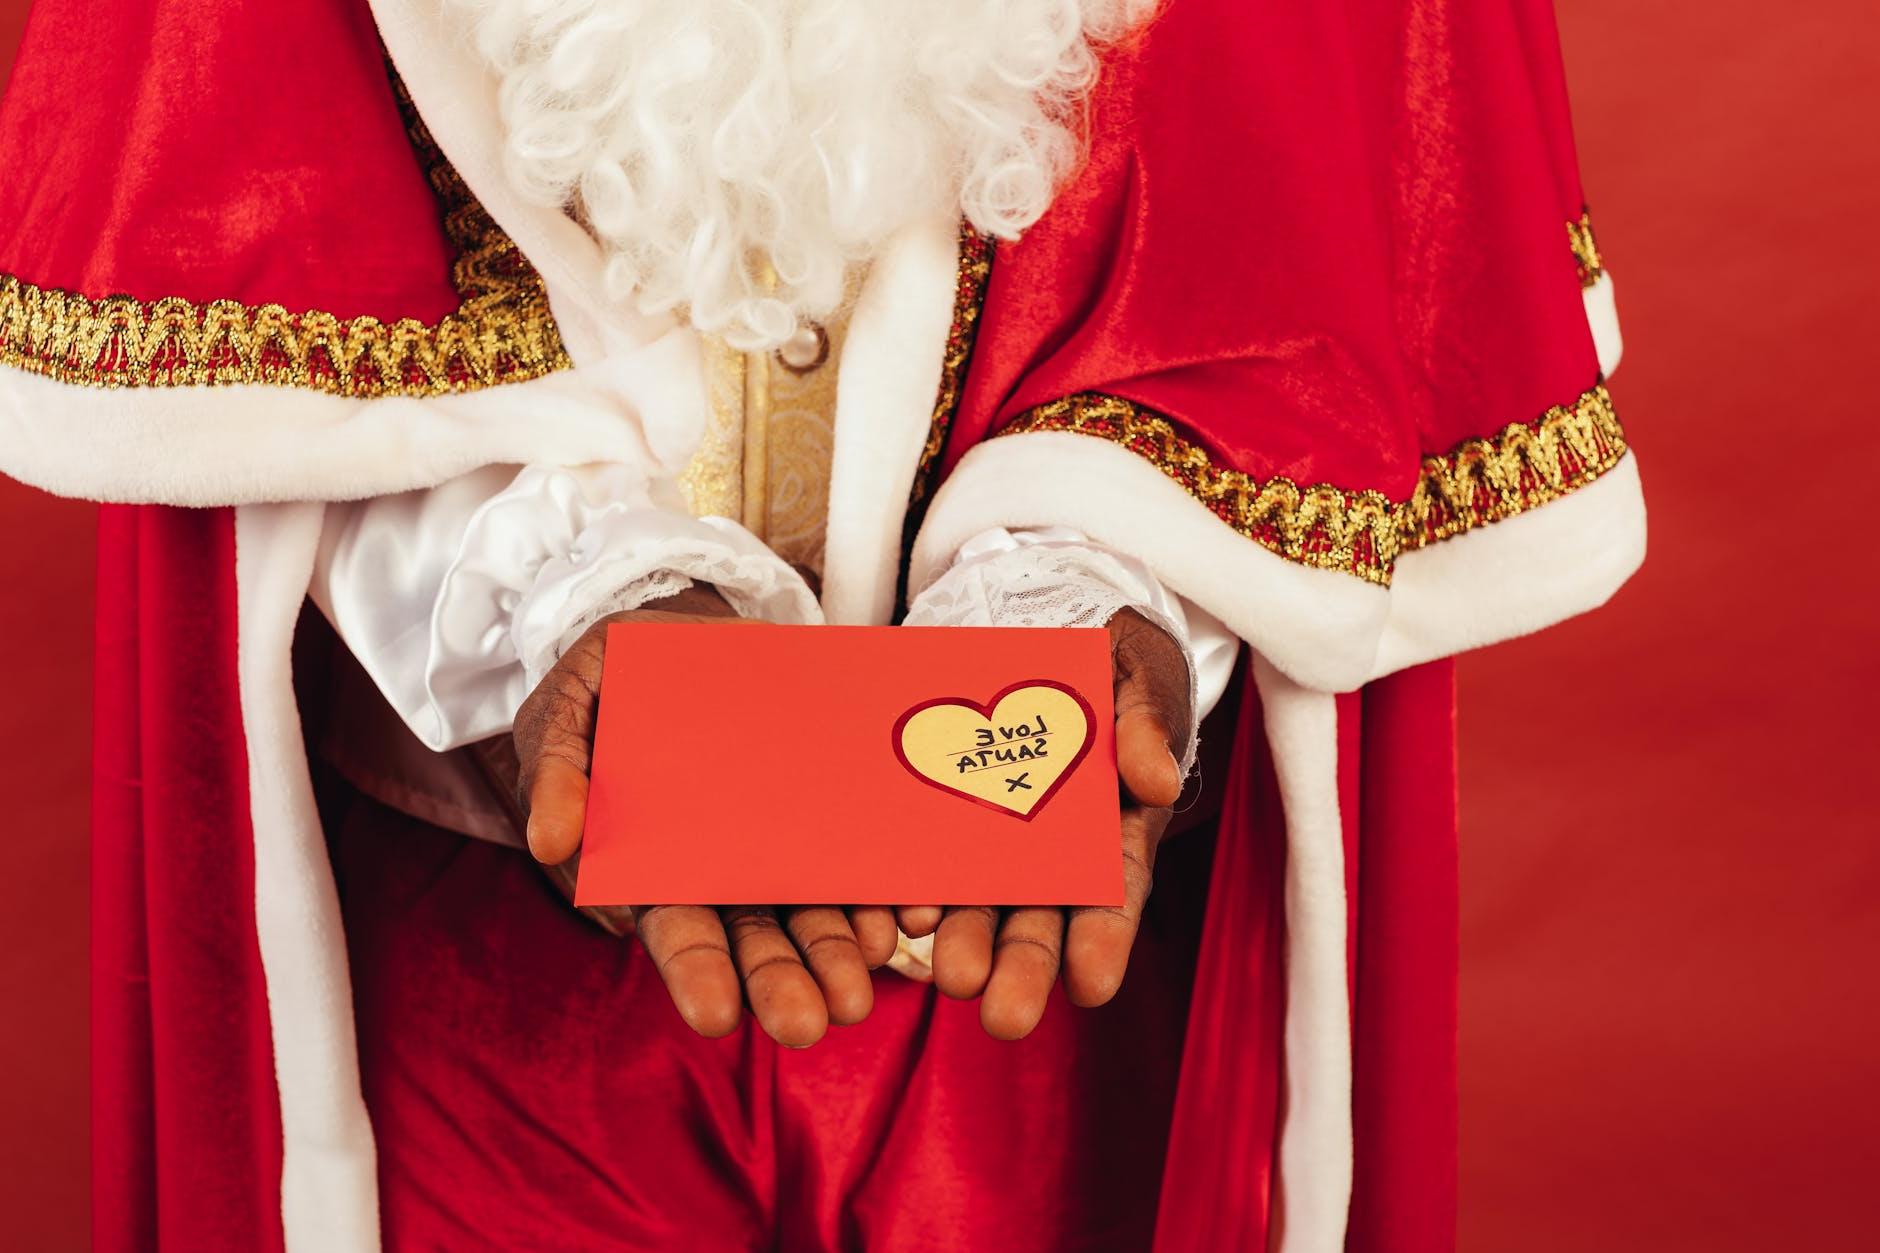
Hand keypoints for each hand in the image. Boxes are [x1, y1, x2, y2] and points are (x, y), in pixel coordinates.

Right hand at [512, 585, 898, 1046]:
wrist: (685, 637)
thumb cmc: (613, 684)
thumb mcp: (569, 715)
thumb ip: (556, 775)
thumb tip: (549, 842)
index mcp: (655, 868)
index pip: (677, 932)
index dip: (696, 973)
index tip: (715, 1014)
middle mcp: (726, 874)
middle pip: (757, 941)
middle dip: (782, 984)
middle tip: (810, 1024)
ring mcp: (783, 848)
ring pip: (816, 912)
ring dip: (842, 954)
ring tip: (863, 991)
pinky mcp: (828, 814)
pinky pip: (865, 860)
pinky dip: (889, 891)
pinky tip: (911, 917)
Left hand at [907, 608, 1191, 1039]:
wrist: (1045, 619)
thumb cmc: (1110, 659)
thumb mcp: (1137, 674)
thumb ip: (1144, 724)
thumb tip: (1157, 782)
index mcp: (1114, 827)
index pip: (1114, 892)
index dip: (1103, 938)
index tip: (1092, 984)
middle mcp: (1054, 848)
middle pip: (1042, 917)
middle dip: (1025, 967)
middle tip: (1005, 1017)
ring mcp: (996, 837)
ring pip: (983, 903)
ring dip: (969, 946)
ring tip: (952, 982)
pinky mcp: (944, 815)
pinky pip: (929, 860)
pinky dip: (918, 893)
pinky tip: (903, 925)